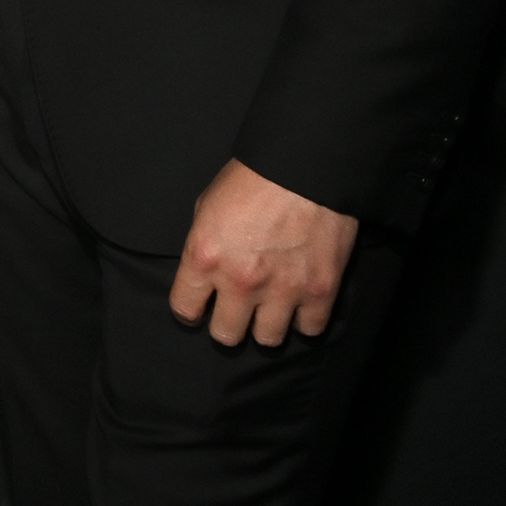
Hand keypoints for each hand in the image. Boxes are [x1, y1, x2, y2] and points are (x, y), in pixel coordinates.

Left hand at [169, 158, 359, 346]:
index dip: (191, 310)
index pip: (185, 310)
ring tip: (272, 308)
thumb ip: (204, 246)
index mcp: (205, 257)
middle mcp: (240, 281)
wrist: (306, 166)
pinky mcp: (319, 291)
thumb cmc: (253, 179)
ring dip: (268, 325)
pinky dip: (306, 320)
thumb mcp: (207, 206)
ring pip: (268, 340)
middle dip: (229, 324)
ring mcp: (282, 290)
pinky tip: (301, 304)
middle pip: (226, 335)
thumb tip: (204, 275)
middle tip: (238, 311)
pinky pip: (309, 330)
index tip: (201, 307)